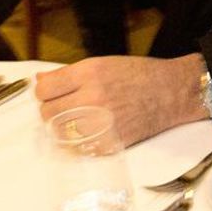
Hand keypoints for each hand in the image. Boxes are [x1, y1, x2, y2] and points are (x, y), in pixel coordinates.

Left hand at [34, 54, 208, 146]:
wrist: (171, 93)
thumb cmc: (139, 75)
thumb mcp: (103, 63)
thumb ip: (69, 74)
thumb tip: (40, 81)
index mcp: (89, 74)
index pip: (45, 89)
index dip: (43, 91)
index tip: (49, 93)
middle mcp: (93, 98)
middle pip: (48, 112)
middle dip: (51, 109)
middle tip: (62, 107)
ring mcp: (101, 122)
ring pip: (59, 132)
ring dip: (61, 127)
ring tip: (74, 120)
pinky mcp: (109, 142)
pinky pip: (77, 147)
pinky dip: (77, 141)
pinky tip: (88, 131)